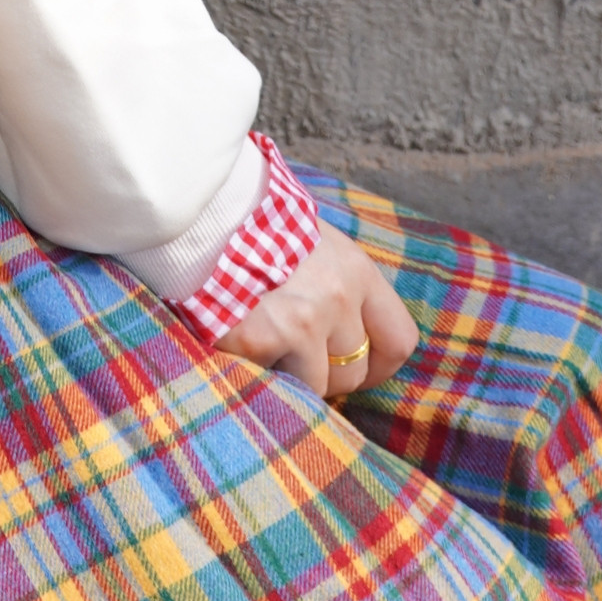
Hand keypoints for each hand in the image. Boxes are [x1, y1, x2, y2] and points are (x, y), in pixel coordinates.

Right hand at [216, 224, 420, 400]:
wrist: (202, 215)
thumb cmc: (259, 229)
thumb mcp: (315, 243)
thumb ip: (341, 284)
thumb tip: (356, 335)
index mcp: (355, 269)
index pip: (399, 340)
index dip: (378, 364)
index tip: (357, 368)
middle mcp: (338, 296)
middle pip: (355, 371)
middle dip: (329, 373)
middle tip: (296, 356)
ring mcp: (302, 321)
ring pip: (319, 385)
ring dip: (293, 374)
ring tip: (266, 342)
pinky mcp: (262, 339)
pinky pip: (276, 383)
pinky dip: (260, 370)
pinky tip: (243, 341)